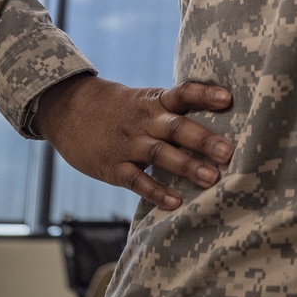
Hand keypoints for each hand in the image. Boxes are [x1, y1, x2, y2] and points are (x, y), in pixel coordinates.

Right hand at [35, 74, 233, 209]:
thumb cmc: (119, 108)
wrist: (68, 109)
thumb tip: (219, 121)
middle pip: (176, 127)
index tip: (228, 99)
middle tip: (228, 152)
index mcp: (155, 102)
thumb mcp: (145, 101)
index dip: (205, 95)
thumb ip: (175, 111)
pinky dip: (155, 192)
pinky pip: (136, 180)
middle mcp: (144, 121)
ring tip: (212, 179)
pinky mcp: (112, 166)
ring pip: (159, 154)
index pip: (183, 93)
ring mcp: (128, 144)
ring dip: (186, 166)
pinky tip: (176, 203)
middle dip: (203, 139)